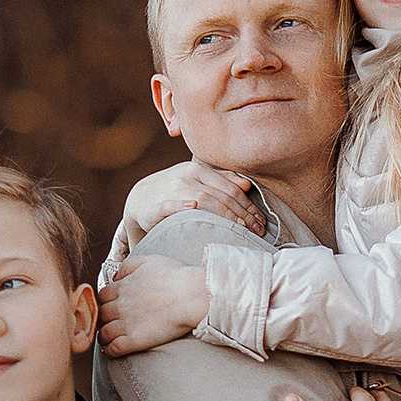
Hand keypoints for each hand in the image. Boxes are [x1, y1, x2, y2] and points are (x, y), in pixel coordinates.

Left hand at [97, 254, 208, 355]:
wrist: (191, 296)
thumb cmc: (175, 276)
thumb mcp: (149, 260)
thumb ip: (128, 266)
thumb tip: (116, 276)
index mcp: (122, 287)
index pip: (102, 296)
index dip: (105, 302)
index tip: (112, 306)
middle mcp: (119, 305)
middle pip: (101, 315)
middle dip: (103, 318)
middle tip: (110, 323)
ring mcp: (125, 324)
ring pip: (103, 333)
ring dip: (103, 336)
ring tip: (108, 339)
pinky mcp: (133, 340)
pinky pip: (113, 349)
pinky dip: (108, 350)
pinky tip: (110, 351)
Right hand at [118, 161, 264, 248]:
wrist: (140, 198)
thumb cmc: (175, 191)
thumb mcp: (197, 180)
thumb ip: (221, 180)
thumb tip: (246, 185)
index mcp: (198, 169)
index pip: (229, 188)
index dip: (248, 205)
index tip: (260, 221)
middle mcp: (186, 176)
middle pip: (221, 195)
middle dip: (242, 214)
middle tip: (256, 231)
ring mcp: (172, 190)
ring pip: (203, 199)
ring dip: (224, 215)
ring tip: (239, 229)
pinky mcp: (156, 206)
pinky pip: (169, 204)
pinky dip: (180, 205)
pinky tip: (192, 207)